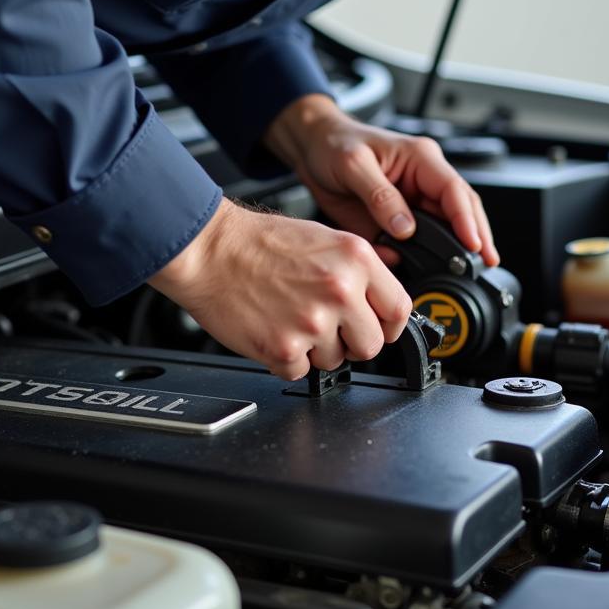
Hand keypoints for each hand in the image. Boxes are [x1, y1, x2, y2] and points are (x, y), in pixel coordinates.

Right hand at [147, 199, 411, 379]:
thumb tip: (381, 299)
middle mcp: (340, 290)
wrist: (209, 250)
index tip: (379, 328)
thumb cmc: (258, 241)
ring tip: (291, 318)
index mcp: (355, 259)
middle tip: (329, 326)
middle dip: (352, 341)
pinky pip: (300, 371)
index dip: (389, 324)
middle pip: (372, 345)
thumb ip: (358, 269)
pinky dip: (287, 358)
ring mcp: (313, 322)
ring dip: (316, 349)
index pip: (399, 309)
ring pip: (336, 361)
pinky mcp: (284, 348)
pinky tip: (274, 328)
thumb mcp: (324, 237)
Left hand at [263, 94, 498, 266]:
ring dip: (455, 249)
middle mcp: (423, 179)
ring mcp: (413, 201)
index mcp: (420, 158)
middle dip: (476, 237)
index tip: (474, 244)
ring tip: (464, 273)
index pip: (454, 190)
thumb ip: (379, 196)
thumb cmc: (334, 144)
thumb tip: (404, 227)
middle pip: (461, 210)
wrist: (313, 149)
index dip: (467, 219)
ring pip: (445, 227)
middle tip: (482, 266)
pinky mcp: (398, 219)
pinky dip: (426, 256)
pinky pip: (418, 240)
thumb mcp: (353, 164)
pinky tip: (430, 270)